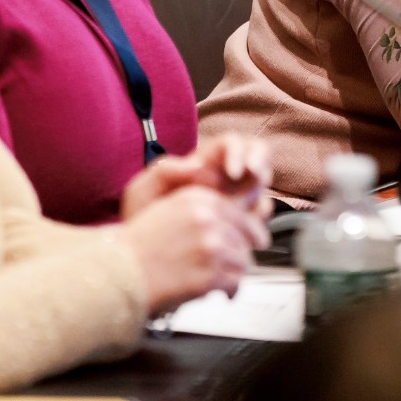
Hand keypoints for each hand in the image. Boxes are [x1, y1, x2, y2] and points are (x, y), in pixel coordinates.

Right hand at [115, 184, 269, 314]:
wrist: (119, 271)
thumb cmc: (137, 246)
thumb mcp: (167, 209)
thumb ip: (201, 211)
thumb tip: (231, 225)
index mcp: (198, 199)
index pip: (240, 214)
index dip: (250, 230)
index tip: (256, 239)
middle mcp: (208, 219)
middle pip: (245, 239)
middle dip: (241, 255)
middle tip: (233, 266)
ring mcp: (211, 246)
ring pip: (243, 262)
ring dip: (234, 274)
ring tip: (223, 282)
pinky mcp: (210, 274)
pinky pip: (234, 283)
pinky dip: (230, 291)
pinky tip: (221, 293)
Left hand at [120, 133, 271, 221]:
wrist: (142, 256)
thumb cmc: (141, 218)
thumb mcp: (143, 191)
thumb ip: (164, 171)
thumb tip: (197, 164)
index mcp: (204, 162)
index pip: (231, 144)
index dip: (239, 152)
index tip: (234, 170)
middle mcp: (223, 177)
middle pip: (255, 157)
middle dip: (260, 162)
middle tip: (255, 175)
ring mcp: (232, 199)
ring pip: (259, 188)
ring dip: (259, 195)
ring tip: (249, 211)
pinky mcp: (235, 224)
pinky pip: (255, 218)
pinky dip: (254, 223)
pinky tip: (242, 232)